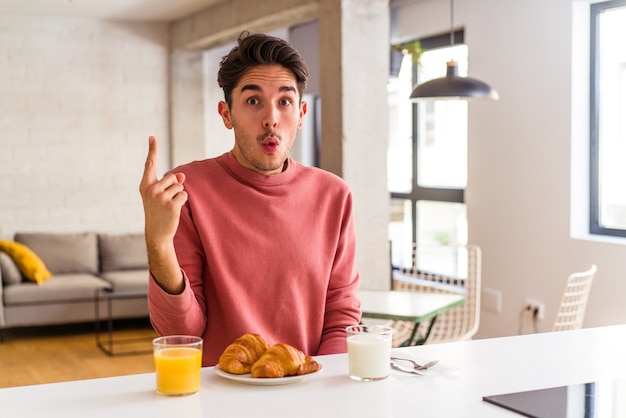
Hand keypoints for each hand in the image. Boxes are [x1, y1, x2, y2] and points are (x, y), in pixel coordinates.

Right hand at [139, 136, 186, 292]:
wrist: (157, 233)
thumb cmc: (158, 212)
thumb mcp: (161, 196)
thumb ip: (170, 183)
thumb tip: (182, 176)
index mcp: (145, 185)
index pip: (150, 165)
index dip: (152, 150)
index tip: (153, 137)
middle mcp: (151, 189)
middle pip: (173, 177)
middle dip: (174, 186)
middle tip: (165, 201)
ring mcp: (160, 197)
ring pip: (180, 186)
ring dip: (179, 195)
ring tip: (169, 206)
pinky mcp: (171, 205)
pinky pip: (184, 195)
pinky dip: (183, 201)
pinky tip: (174, 210)